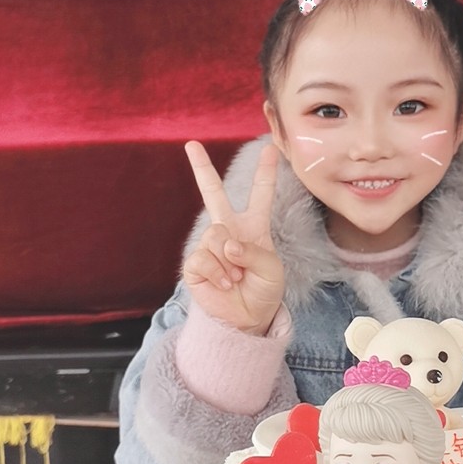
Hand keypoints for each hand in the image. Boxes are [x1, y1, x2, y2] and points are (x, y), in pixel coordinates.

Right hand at [181, 140, 284, 334]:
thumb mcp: (271, 269)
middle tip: (191, 144)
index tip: (271, 149)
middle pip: (213, 193)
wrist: (246, 318)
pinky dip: (218, 274)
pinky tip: (225, 283)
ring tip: (237, 277)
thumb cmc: (264, 291)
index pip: (260, 195)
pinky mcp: (195, 263)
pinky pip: (204, 258)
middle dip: (201, 168)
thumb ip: (252, 251)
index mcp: (253, 227)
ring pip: (216, 236)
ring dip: (230, 262)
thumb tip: (226, 244)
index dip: (266, 172)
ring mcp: (210, 246)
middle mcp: (229, 231)